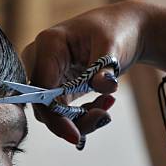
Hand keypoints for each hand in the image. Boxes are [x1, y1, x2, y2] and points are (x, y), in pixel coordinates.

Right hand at [21, 0, 148, 144]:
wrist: (125, 29)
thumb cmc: (117, 30)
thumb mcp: (112, 46)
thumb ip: (105, 67)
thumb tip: (103, 86)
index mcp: (48, 45)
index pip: (42, 89)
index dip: (55, 116)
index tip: (75, 136)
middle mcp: (39, 59)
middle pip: (43, 104)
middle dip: (72, 120)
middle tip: (103, 117)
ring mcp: (46, 73)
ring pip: (52, 112)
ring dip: (80, 118)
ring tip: (107, 103)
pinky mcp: (55, 85)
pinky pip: (61, 111)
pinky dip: (83, 114)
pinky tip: (104, 100)